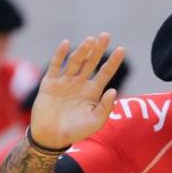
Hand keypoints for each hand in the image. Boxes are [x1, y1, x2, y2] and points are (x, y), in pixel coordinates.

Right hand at [29, 34, 124, 149]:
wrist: (51, 137)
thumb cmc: (76, 131)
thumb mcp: (95, 122)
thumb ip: (105, 107)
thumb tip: (113, 90)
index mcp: (93, 92)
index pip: (105, 73)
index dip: (113, 62)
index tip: (122, 49)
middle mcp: (80, 84)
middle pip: (91, 62)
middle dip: (98, 49)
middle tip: (105, 35)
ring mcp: (65, 82)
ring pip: (75, 62)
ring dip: (82, 51)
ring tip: (90, 41)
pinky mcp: (50, 83)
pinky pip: (56, 66)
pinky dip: (60, 55)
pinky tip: (66, 44)